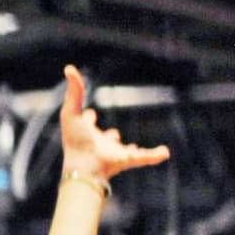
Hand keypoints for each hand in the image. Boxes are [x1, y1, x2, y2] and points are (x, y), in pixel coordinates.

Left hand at [57, 64, 169, 188]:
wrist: (85, 166)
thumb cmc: (75, 140)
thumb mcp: (71, 112)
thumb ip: (74, 91)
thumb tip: (69, 67)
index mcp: (86, 135)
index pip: (86, 125)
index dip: (87, 119)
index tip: (89, 114)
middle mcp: (99, 146)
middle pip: (106, 142)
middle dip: (109, 138)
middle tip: (112, 134)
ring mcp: (113, 154)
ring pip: (124, 152)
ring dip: (129, 150)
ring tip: (133, 148)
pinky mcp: (127, 160)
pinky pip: (144, 158)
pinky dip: (153, 155)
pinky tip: (165, 153)